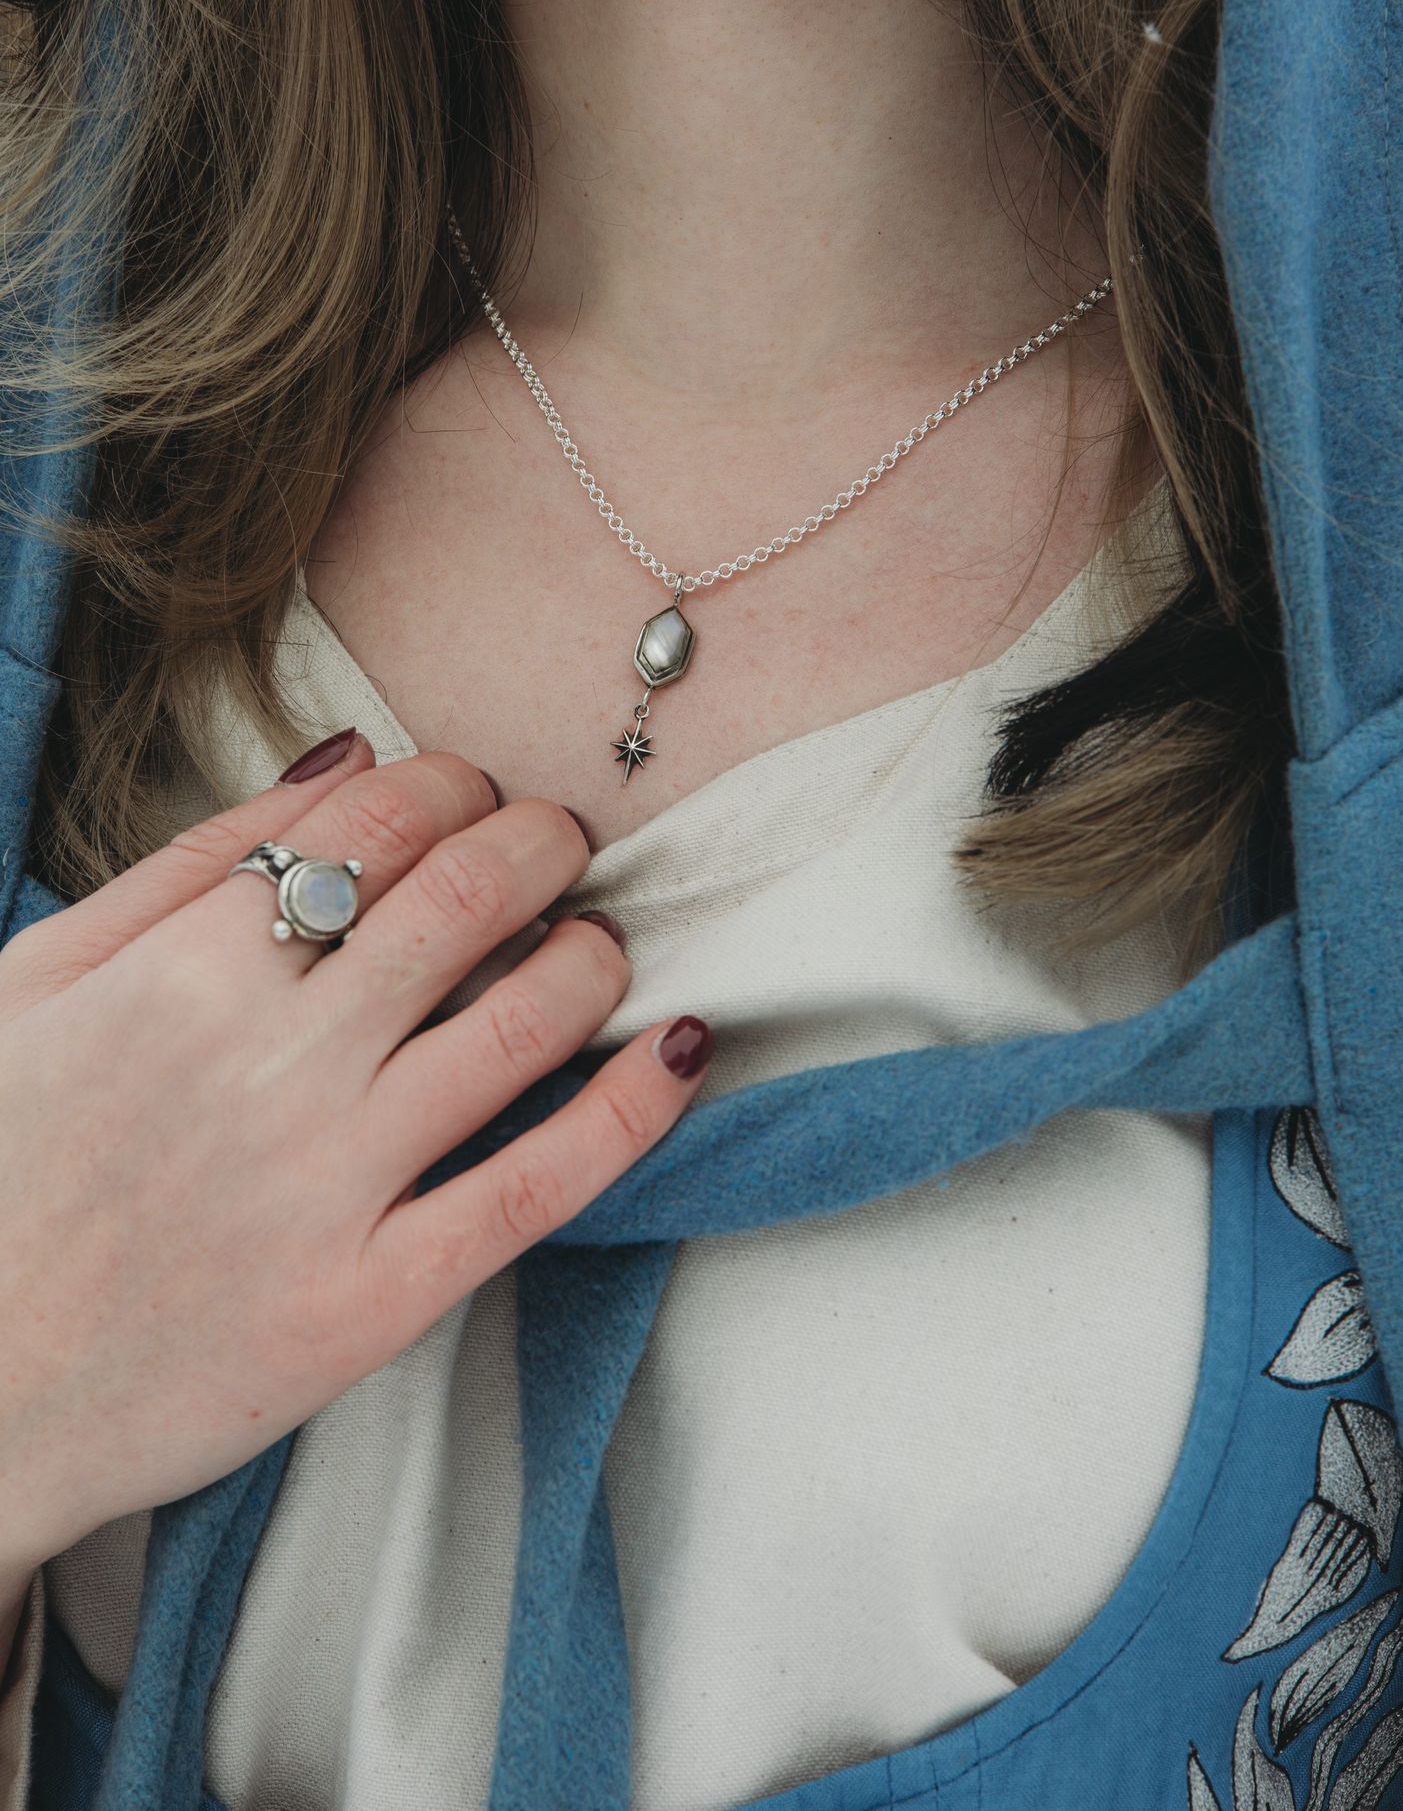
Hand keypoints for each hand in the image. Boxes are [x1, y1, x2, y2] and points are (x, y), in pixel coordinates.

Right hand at [0, 742, 707, 1629]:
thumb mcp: (38, 980)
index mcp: (189, 966)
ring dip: (593, 954)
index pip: (383, 822)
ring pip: (523, 1022)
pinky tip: (681, 1051)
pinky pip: (540, 1186)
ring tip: (599, 943)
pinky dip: (632, 1109)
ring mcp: (333, 1181)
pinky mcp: (374, 1298)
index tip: (476, 796)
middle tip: (560, 846)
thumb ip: (189, 863)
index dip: (458, 787)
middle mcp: (276, 1058)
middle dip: (544, 844)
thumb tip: (344, 761)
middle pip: (472, 897)